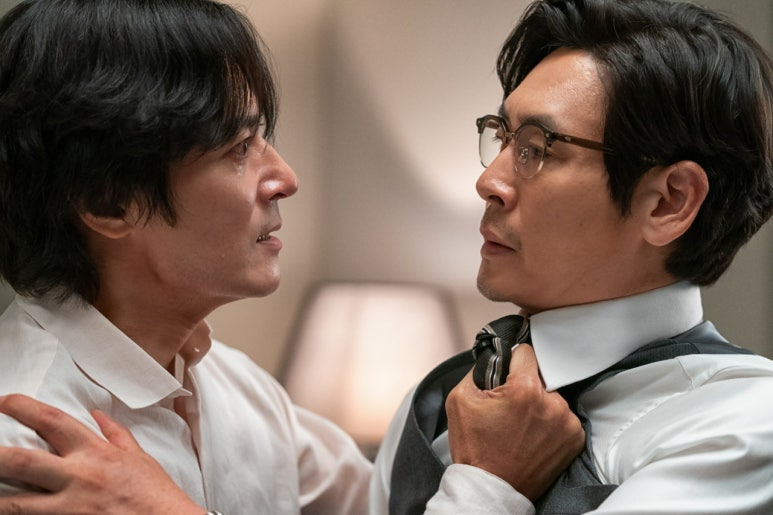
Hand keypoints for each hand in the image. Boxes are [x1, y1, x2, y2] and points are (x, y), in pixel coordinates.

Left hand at [0, 394, 204, 514]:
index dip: (24, 408)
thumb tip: (97, 414)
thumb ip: (115, 434)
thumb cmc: (154, 493)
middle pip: (22, 460)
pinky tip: (8, 511)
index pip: (53, 421)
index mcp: (95, 452)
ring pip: (15, 503)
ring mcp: (69, 508)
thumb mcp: (138, 457)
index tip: (5, 402)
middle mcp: (78, 477)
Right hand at [445, 344, 583, 499]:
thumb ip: (479, 368)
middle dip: (525, 385)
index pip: (526, 352)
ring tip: (521, 424)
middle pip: (541, 375)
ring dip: (540, 403)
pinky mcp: (574, 439)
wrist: (490, 487)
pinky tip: (534, 435)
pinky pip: (563, 416)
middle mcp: (552, 404)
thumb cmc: (475, 448)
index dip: (512, 361)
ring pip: (553, 396)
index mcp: (525, 389)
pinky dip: (551, 421)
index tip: (506, 374)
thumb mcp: (460, 398)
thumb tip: (496, 356)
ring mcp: (567, 423)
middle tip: (509, 406)